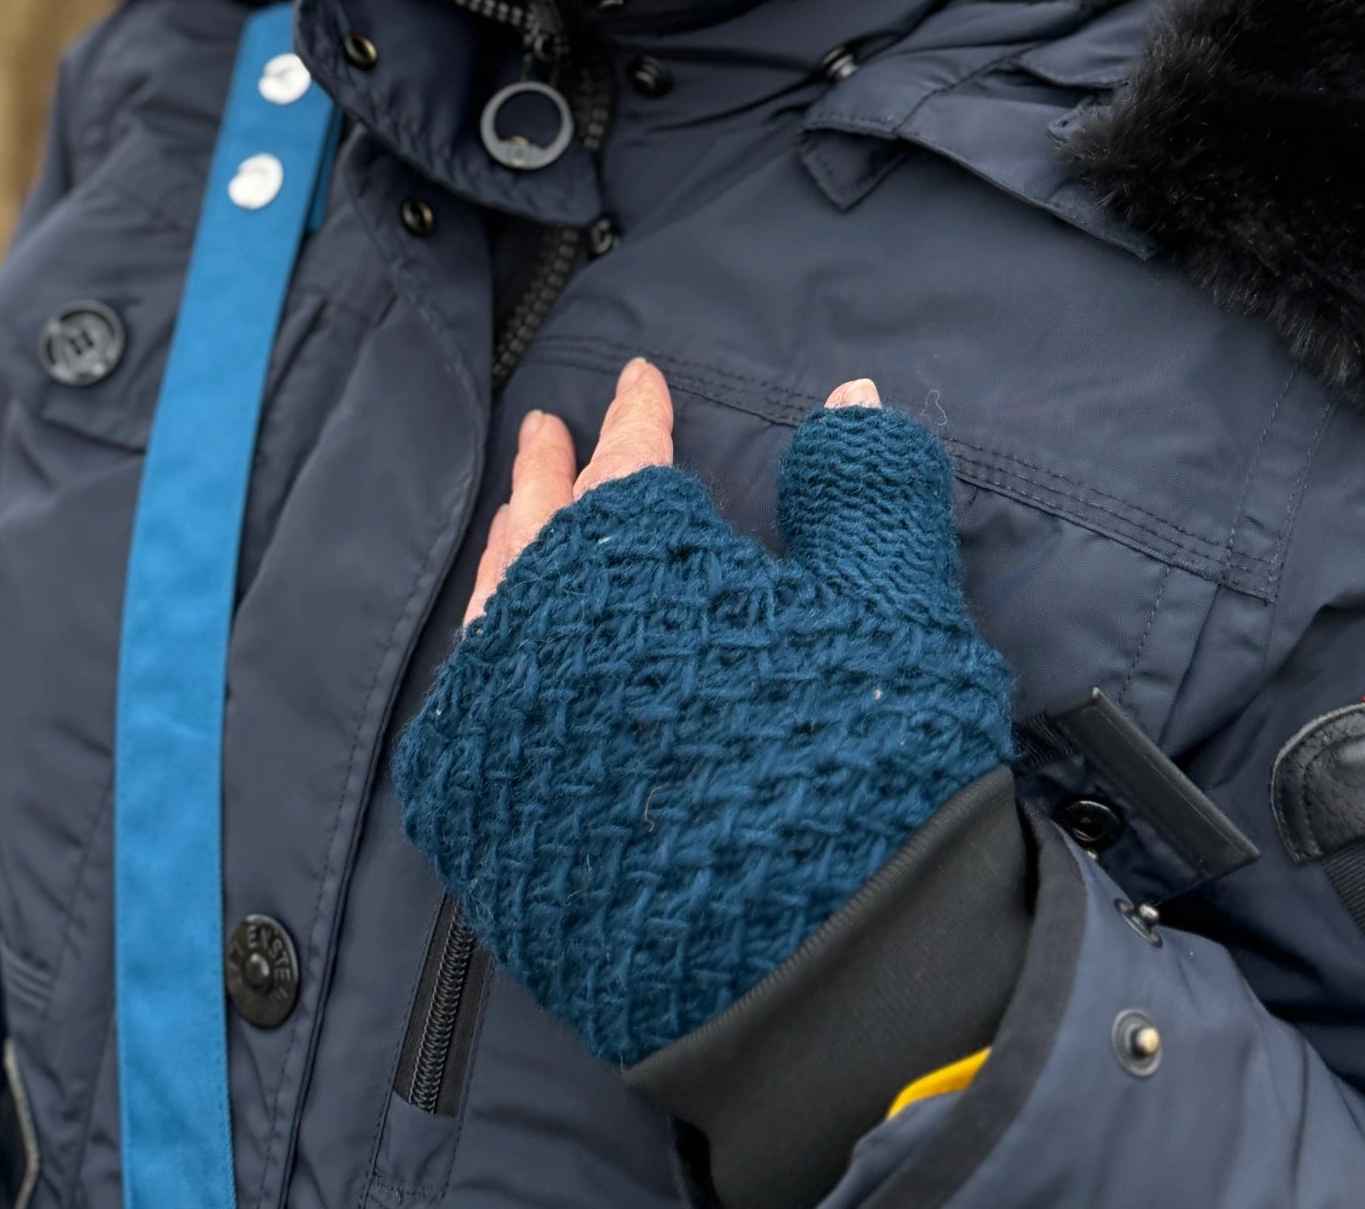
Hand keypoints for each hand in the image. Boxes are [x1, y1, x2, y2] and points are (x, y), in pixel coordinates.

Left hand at [395, 383, 1012, 1066]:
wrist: (835, 985)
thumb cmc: (870, 770)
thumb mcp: (894, 605)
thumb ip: (864, 485)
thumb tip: (847, 397)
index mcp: (636, 568)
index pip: (629, 466)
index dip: (637, 419)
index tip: (635, 380)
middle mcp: (548, 640)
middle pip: (541, 537)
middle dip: (551, 477)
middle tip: (543, 430)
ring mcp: (509, 741)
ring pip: (495, 623)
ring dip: (512, 562)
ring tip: (520, 523)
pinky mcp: (491, 836)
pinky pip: (469, 726)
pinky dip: (488, 671)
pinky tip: (505, 663)